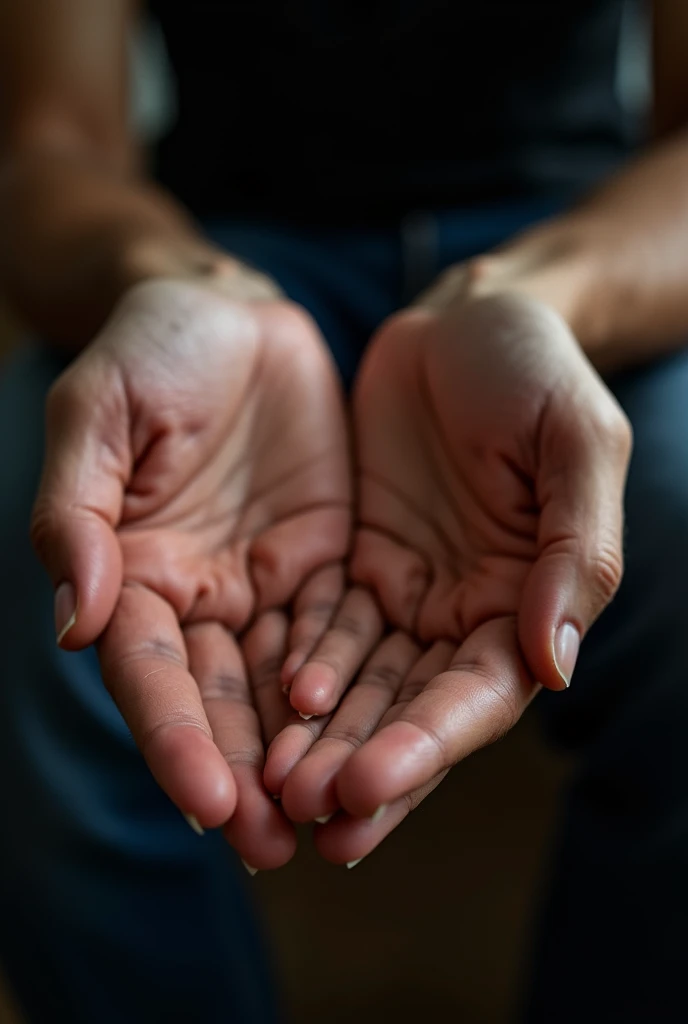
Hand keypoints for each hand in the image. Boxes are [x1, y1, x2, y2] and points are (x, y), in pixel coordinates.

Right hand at [31, 278, 349, 866]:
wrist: (232, 309)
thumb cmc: (152, 350)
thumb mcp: (98, 411)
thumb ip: (77, 513)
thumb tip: (76, 623)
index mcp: (134, 572)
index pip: (150, 671)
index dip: (174, 735)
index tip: (207, 799)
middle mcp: (199, 596)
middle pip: (220, 700)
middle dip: (243, 772)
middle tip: (274, 845)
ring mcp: (265, 583)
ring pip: (287, 684)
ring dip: (306, 751)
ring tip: (336, 818)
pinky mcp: (326, 562)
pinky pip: (345, 632)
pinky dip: (356, 688)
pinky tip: (377, 737)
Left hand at [271, 292, 630, 863]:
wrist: (466, 313)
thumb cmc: (535, 367)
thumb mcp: (574, 440)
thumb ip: (578, 549)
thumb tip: (555, 665)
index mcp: (528, 597)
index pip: (477, 695)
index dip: (422, 746)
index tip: (360, 790)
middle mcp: (466, 611)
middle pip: (410, 709)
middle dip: (357, 764)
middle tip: (295, 816)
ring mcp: (408, 591)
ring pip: (360, 684)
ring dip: (317, 736)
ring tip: (267, 784)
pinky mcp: (357, 563)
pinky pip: (321, 626)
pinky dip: (295, 668)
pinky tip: (263, 702)